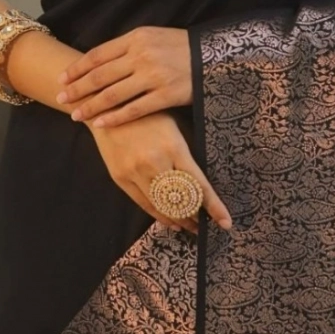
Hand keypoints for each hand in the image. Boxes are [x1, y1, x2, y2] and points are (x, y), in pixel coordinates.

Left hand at [58, 26, 191, 127]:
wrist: (211, 56)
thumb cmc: (178, 46)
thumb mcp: (152, 36)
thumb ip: (127, 47)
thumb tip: (98, 62)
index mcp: (136, 37)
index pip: (98, 54)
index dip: (78, 68)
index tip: (62, 79)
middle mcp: (142, 55)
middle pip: (101, 75)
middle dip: (77, 88)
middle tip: (61, 99)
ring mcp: (153, 76)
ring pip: (113, 94)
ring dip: (91, 106)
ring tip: (76, 115)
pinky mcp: (165, 95)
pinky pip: (134, 109)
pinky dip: (115, 117)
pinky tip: (101, 123)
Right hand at [89, 111, 231, 234]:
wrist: (108, 106)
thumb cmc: (149, 112)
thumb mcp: (175, 125)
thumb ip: (187, 153)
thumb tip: (202, 180)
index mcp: (174, 147)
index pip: (199, 185)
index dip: (214, 206)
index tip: (226, 222)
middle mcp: (154, 163)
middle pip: (180, 202)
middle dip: (195, 218)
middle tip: (206, 226)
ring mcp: (135, 172)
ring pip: (161, 207)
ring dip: (178, 221)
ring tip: (191, 227)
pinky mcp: (120, 178)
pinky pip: (143, 204)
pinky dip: (158, 215)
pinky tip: (170, 221)